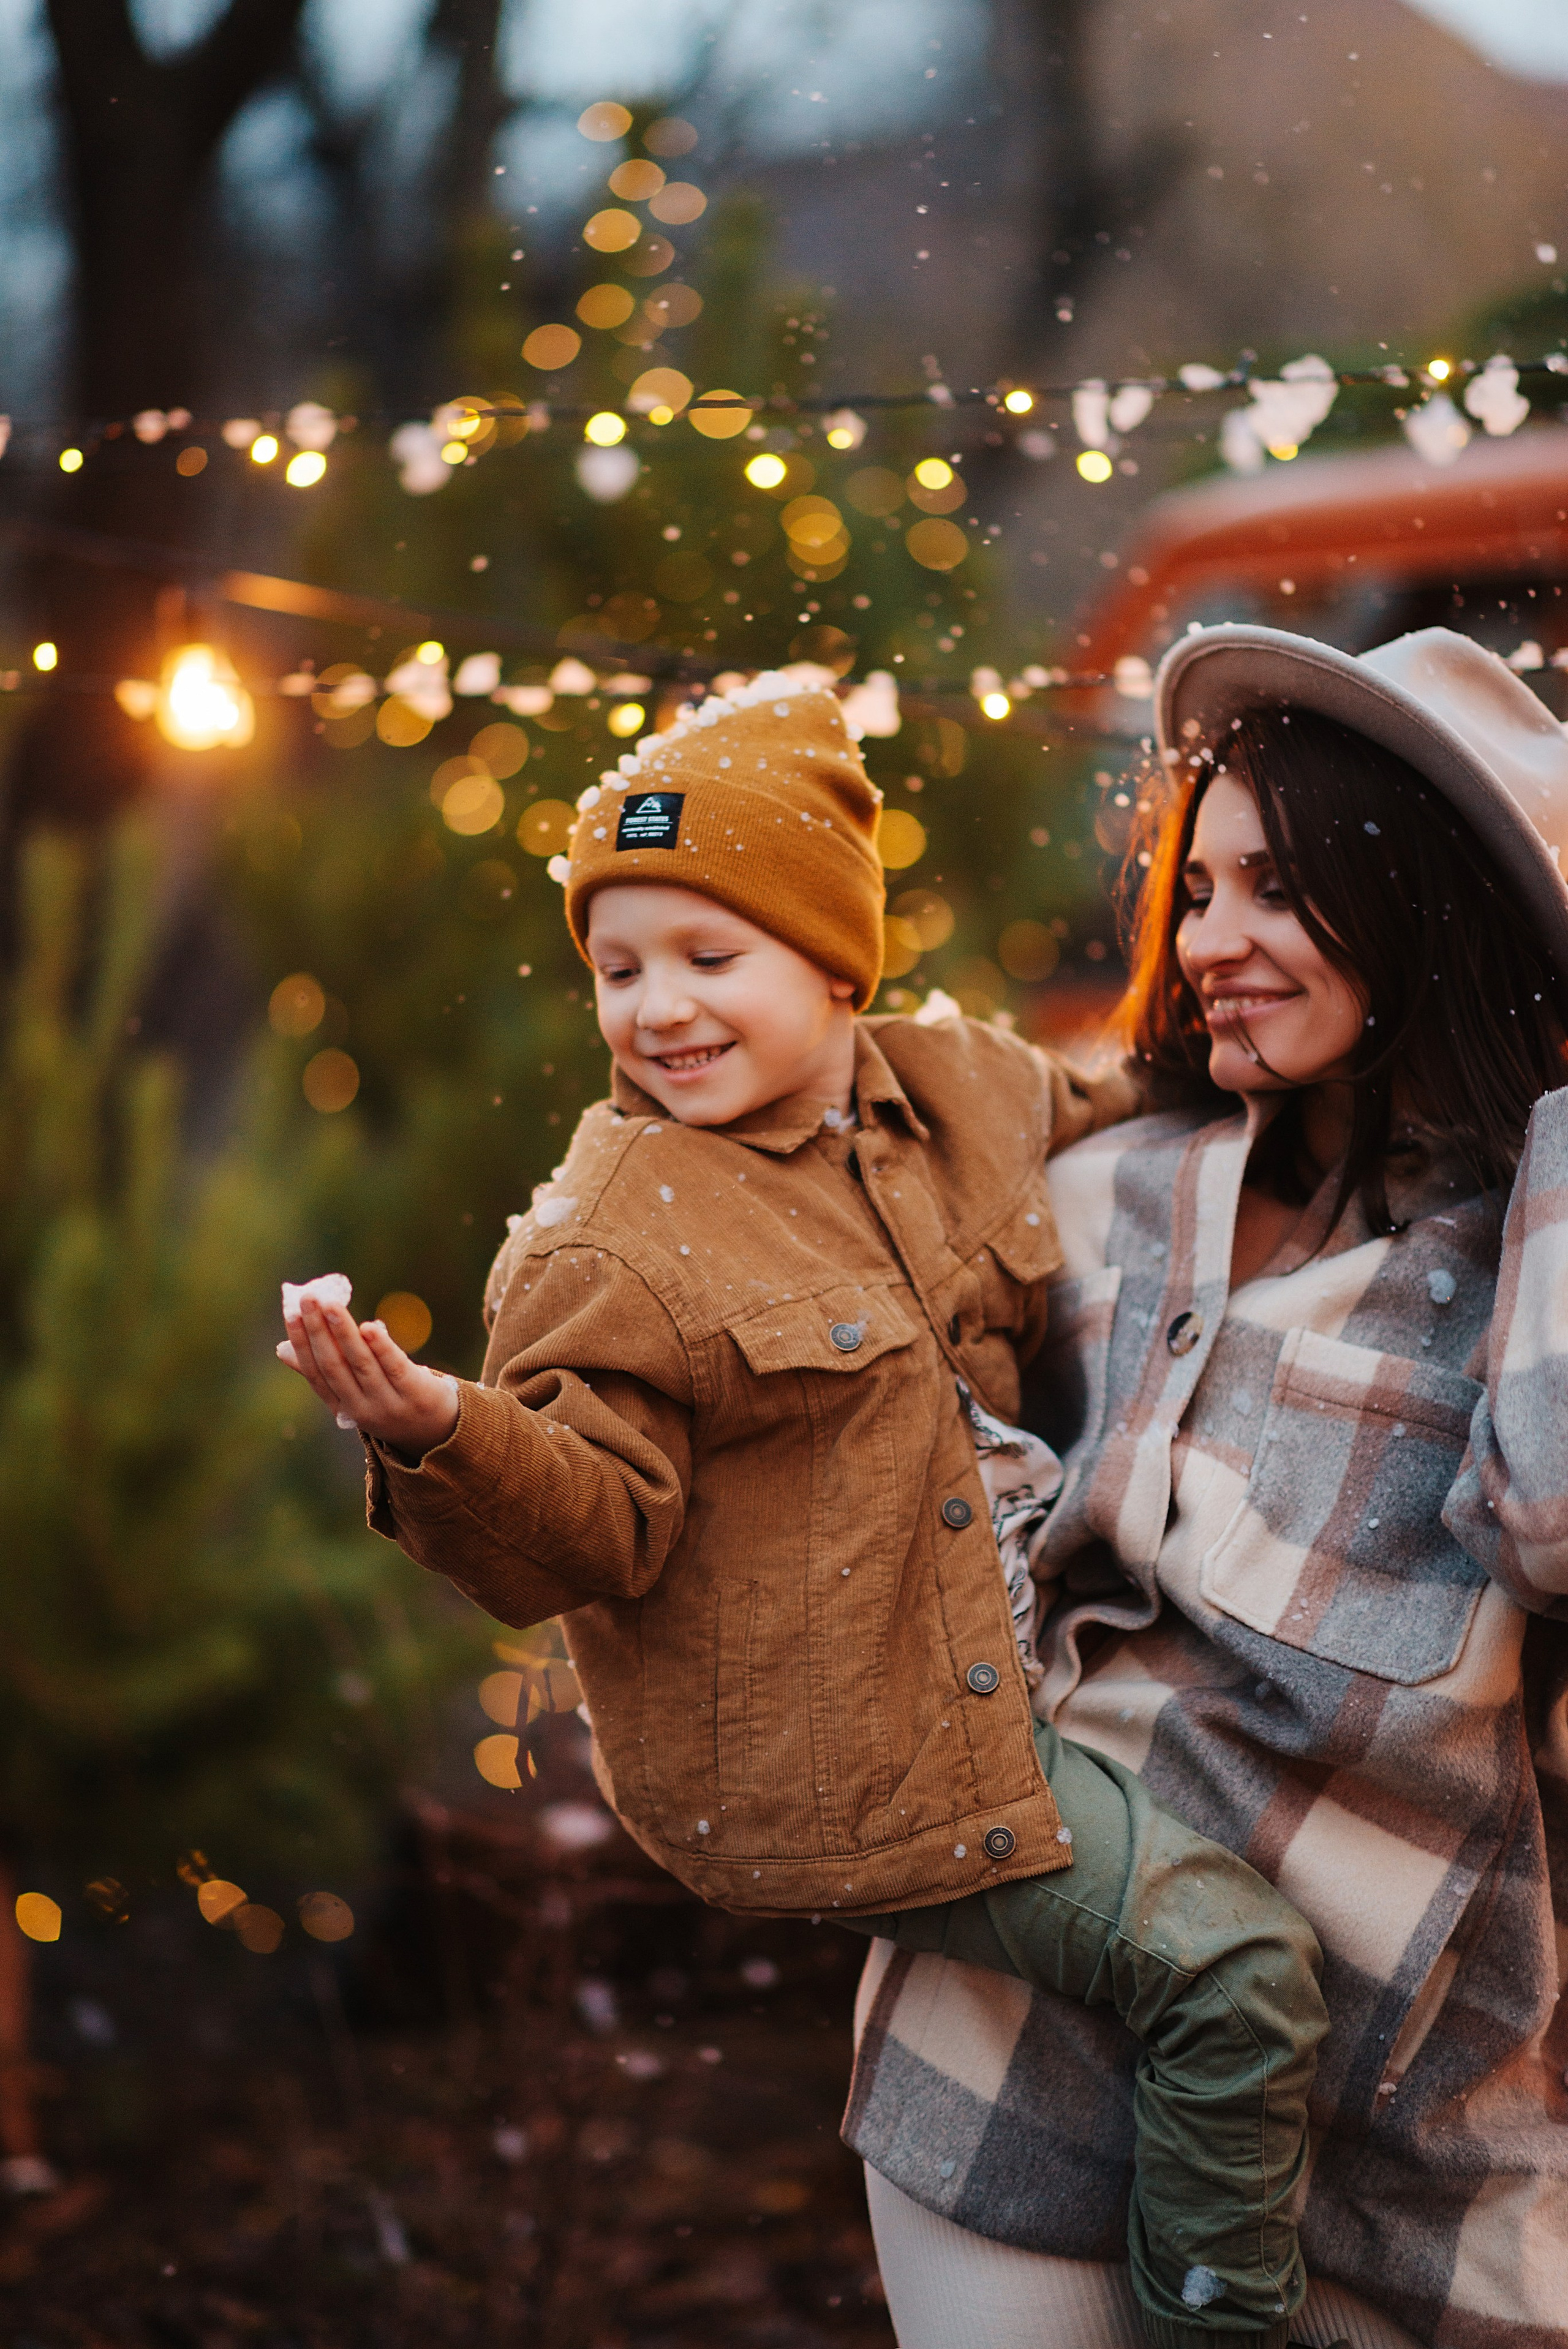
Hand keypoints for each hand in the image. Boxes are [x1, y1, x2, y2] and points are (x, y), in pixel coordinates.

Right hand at [278, 1296, 459, 1456]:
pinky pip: (394, 1367)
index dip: (301, 1343)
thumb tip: (281, 1349)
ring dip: (344, 1332)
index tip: (291, 1312)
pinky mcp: (415, 1392)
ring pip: (361, 1363)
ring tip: (332, 1305)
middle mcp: (362, 1408)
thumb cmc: (387, 1399)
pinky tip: (369, 1327)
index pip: (315, 1372)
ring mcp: (389, 1402)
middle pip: (334, 1366)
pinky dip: (380, 1347)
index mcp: (342, 1407)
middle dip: (318, 1331)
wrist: (437, 1430)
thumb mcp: (354, 1393)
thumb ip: (324, 1370)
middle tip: (309, 1298)